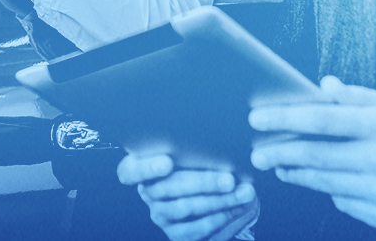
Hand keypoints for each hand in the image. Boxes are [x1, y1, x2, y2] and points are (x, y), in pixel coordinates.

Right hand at [117, 153, 258, 240]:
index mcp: (142, 167)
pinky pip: (201, 228)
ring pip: (187, 209)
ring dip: (221, 201)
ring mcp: (162, 215)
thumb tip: (219, 143)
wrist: (214, 194)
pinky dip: (225, 217)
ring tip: (245, 192)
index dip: (146, 168)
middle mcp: (148, 192)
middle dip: (203, 183)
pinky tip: (242, 207)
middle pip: (167, 190)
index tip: (167, 163)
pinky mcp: (178, 234)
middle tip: (229, 179)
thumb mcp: (193, 151)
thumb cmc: (201, 162)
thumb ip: (195, 148)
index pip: (130, 171)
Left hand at [248, 76, 375, 234]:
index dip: (286, 118)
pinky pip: (342, 202)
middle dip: (279, 152)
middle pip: (315, 156)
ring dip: (295, 173)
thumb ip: (358, 97)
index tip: (259, 117)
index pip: (323, 120)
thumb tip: (322, 86)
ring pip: (323, 182)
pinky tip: (322, 180)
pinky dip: (329, 190)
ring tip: (279, 164)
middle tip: (258, 150)